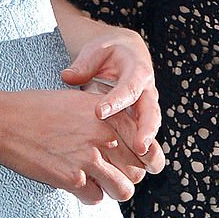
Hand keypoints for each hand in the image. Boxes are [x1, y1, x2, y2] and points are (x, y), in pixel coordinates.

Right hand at [0, 88, 150, 204]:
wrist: (4, 121)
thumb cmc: (37, 108)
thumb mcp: (76, 102)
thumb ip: (103, 118)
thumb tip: (123, 138)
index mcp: (106, 113)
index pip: (146, 145)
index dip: (148, 159)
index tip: (141, 164)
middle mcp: (102, 134)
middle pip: (138, 171)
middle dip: (127, 174)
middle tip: (111, 171)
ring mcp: (88, 158)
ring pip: (123, 190)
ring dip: (111, 188)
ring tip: (96, 179)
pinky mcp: (73, 178)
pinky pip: (96, 198)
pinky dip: (88, 194)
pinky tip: (74, 179)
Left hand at [61, 24, 163, 168]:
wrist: (127, 52)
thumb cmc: (108, 51)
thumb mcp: (96, 50)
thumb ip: (84, 64)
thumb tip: (67, 77)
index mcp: (137, 70)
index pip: (128, 87)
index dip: (115, 101)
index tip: (99, 113)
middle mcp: (148, 91)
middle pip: (151, 112)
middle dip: (146, 130)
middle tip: (138, 148)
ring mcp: (147, 106)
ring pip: (152, 127)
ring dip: (149, 145)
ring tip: (143, 164)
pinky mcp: (142, 118)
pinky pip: (144, 134)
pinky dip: (141, 150)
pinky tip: (131, 167)